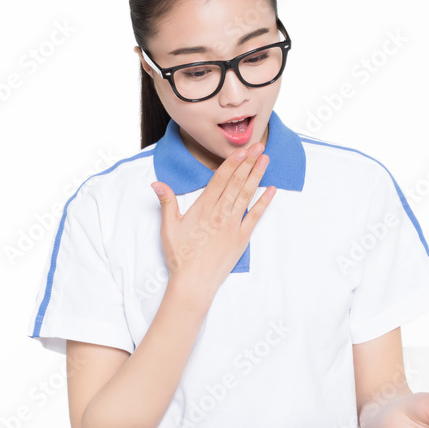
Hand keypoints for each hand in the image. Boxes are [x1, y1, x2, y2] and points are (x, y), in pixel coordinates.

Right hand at [150, 141, 274, 298]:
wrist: (194, 282)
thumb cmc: (180, 256)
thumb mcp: (168, 227)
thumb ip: (166, 202)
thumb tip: (157, 183)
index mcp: (203, 208)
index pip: (220, 179)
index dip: (232, 162)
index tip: (242, 150)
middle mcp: (220, 213)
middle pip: (236, 182)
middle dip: (248, 162)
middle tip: (259, 146)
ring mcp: (233, 225)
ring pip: (247, 195)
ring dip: (257, 175)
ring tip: (266, 159)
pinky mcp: (242, 238)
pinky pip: (255, 216)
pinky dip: (265, 202)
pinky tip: (272, 189)